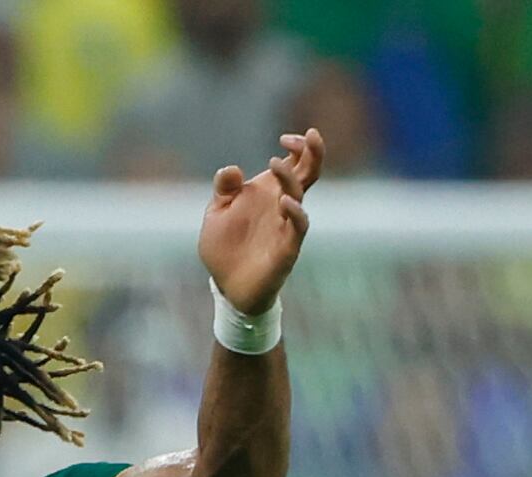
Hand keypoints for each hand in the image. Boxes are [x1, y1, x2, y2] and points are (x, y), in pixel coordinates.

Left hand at [199, 129, 321, 317]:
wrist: (226, 287)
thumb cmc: (225, 248)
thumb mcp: (217, 213)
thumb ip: (224, 190)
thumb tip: (231, 169)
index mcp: (270, 193)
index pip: (295, 164)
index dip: (298, 147)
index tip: (285, 137)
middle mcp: (283, 206)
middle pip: (309, 174)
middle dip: (314, 153)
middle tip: (313, 134)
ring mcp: (286, 227)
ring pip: (300, 197)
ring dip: (290, 179)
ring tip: (275, 164)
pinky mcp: (286, 249)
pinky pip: (297, 228)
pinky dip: (295, 213)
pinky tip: (285, 202)